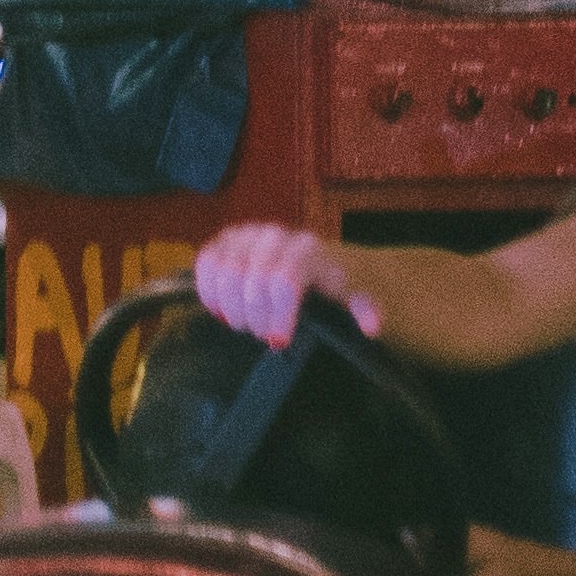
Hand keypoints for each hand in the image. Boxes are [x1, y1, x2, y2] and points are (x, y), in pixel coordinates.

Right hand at [190, 221, 367, 347]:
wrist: (315, 256)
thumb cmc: (332, 282)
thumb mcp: (355, 295)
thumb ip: (364, 310)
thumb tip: (371, 328)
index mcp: (307, 249)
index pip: (283, 281)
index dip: (277, 315)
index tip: (279, 341)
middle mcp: (275, 235)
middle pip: (251, 280)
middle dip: (253, 317)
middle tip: (261, 335)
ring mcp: (247, 233)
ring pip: (223, 271)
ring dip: (230, 306)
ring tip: (243, 324)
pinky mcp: (225, 238)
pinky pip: (205, 262)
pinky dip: (208, 290)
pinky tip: (220, 308)